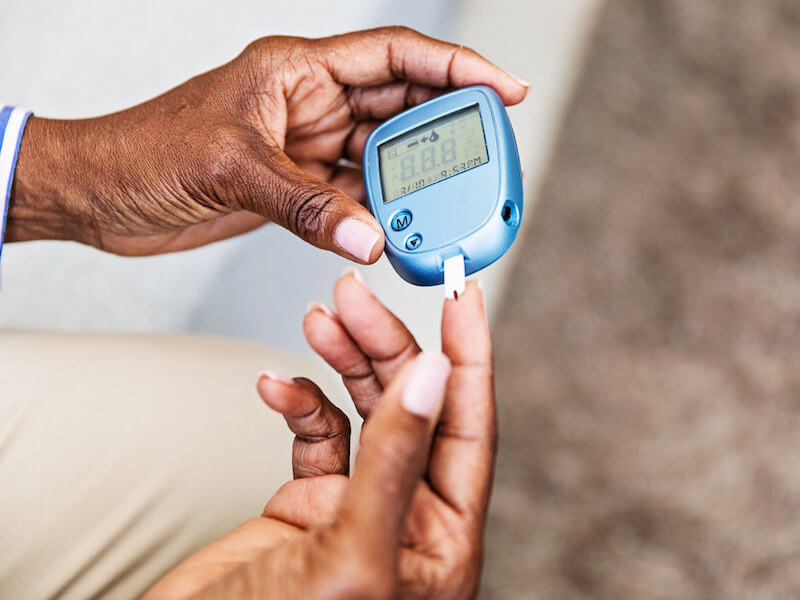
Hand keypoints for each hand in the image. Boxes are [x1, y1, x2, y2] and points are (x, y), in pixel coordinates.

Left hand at [7, 27, 526, 258]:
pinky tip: (404, 229)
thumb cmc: (146, 151)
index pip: (395, 56)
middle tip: (491, 157)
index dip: (457, 66)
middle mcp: (310, 103)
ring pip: (383, 158)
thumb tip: (372, 235)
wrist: (103, 195)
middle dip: (450, 129)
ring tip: (455, 204)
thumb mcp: (230, 168)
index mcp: (298, 70)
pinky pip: (356, 198)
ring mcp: (307, 147)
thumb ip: (306, 203)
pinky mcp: (298, 186)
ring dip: (418, 181)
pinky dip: (382, 214)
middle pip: (402, 107)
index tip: (506, 87)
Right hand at [142, 273, 494, 598]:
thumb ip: (395, 463)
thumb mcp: (352, 556)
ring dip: (345, 361)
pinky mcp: (308, 504)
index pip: (471, 427)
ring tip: (321, 319)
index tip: (465, 295)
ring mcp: (357, 507)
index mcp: (442, 542)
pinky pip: (315, 433)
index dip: (470, 355)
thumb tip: (435, 377)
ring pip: (366, 410)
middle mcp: (407, 519)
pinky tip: (276, 384)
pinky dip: (298, 401)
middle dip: (386, 344)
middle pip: (413, 405)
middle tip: (353, 298)